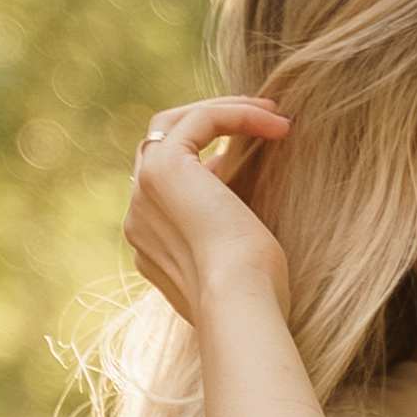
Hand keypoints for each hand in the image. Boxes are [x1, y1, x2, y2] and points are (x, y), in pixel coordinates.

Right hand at [124, 96, 292, 323]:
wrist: (239, 304)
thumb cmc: (254, 298)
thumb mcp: (237, 265)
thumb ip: (223, 234)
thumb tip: (233, 206)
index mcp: (150, 244)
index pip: (165, 184)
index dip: (205, 164)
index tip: (247, 163)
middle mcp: (138, 216)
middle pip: (159, 146)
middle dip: (208, 127)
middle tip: (261, 121)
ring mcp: (144, 191)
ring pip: (171, 124)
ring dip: (223, 112)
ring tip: (272, 113)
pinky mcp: (164, 168)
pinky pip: (198, 120)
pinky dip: (237, 114)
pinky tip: (278, 123)